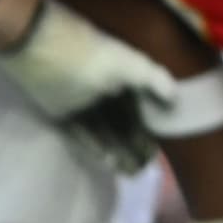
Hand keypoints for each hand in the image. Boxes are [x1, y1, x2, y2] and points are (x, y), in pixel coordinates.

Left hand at [0, 0, 176, 173]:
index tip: (155, 150)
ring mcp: (82, 104)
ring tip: (128, 171)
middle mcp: (105, 93)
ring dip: (115, 151)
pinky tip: (106, 161)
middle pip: (123, 125)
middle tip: (142, 168)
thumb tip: (175, 97)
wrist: (48, 51)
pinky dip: (93, 147)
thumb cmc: (94, 56)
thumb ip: (155, 79)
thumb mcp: (132, 64)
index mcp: (123, 79)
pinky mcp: (62, 114)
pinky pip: (80, 135)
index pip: (141, 110)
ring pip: (103, 133)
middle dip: (133, 146)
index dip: (149, 130)